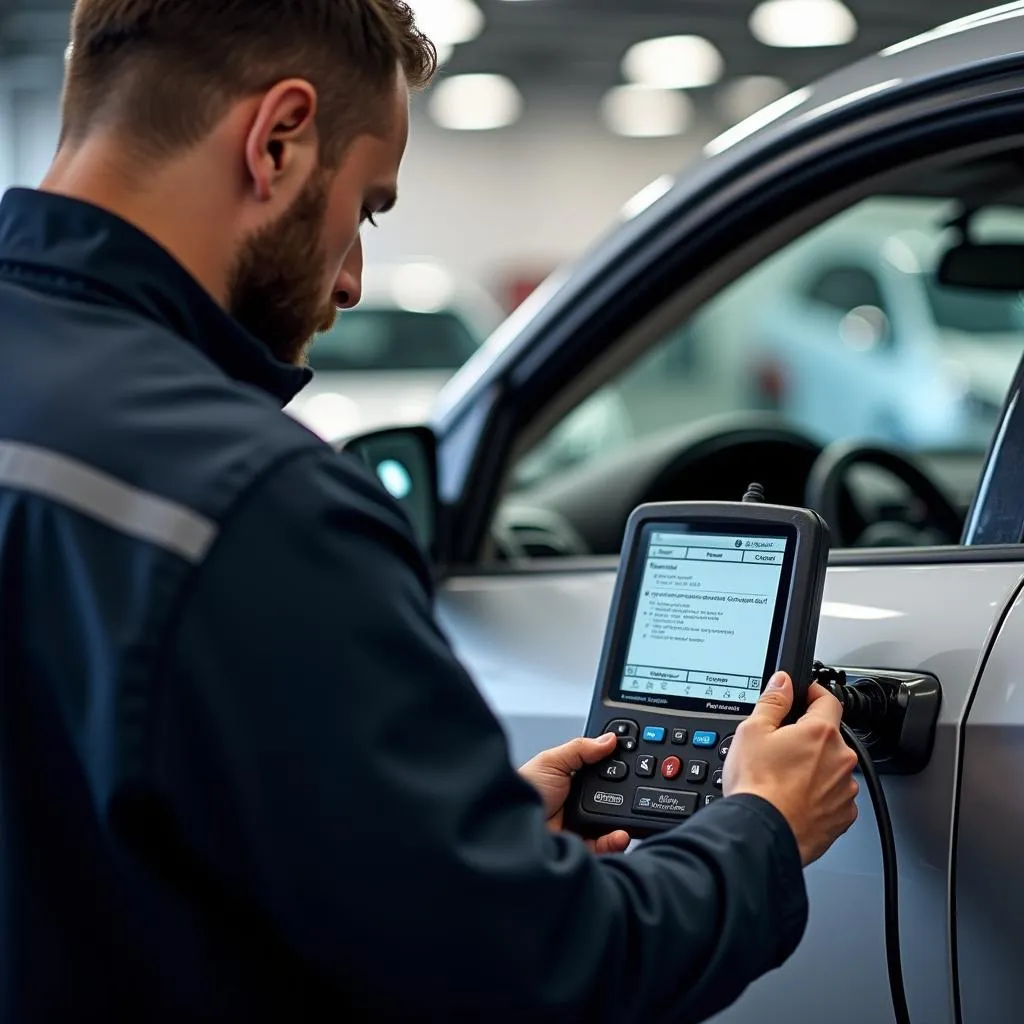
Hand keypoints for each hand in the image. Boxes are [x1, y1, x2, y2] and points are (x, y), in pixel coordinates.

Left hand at [519, 734, 630, 853]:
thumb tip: (609, 739)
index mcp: (572, 780)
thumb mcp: (551, 761)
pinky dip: (614, 842)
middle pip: (611, 800)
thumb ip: (580, 749)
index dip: (618, 770)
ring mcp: (579, 826)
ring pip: (610, 824)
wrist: (506, 825)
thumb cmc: (521, 790)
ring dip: (623, 821)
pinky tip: (619, 835)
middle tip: (637, 791)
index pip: (602, 774)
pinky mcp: (580, 847)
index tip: (635, 764)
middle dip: (626, 797)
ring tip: (629, 817)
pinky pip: (603, 846)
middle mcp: (577, 803)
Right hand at [724, 672, 858, 865]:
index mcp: (821, 732)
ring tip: (784, 779)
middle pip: (828, 736)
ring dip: (815, 768)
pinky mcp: (843, 816)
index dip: (813, 694)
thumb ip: (773, 701)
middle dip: (807, 737)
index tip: (803, 697)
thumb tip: (783, 682)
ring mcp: (845, 790)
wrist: (763, 833)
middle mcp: (841, 759)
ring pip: (831, 768)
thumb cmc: (757, 785)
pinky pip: (834, 797)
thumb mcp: (752, 730)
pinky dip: (819, 795)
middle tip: (780, 748)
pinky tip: (794, 798)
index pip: (828, 699)